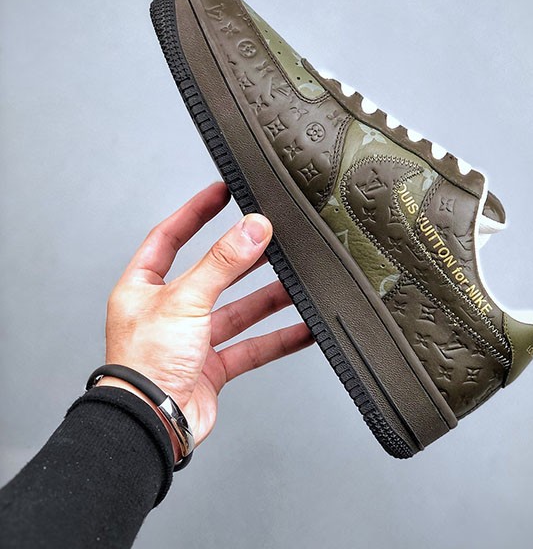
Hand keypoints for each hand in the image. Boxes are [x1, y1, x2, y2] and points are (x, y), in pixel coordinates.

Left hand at [98, 182, 312, 458]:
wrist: (152, 424)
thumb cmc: (145, 365)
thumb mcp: (184, 300)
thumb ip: (222, 263)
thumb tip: (252, 228)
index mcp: (145, 288)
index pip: (169, 236)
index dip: (195, 212)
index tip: (221, 191)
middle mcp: (168, 311)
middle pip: (213, 273)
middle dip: (243, 256)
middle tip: (271, 235)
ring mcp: (192, 340)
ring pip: (238, 310)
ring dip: (268, 298)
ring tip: (298, 280)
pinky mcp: (213, 366)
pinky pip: (253, 346)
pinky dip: (278, 339)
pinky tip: (303, 329)